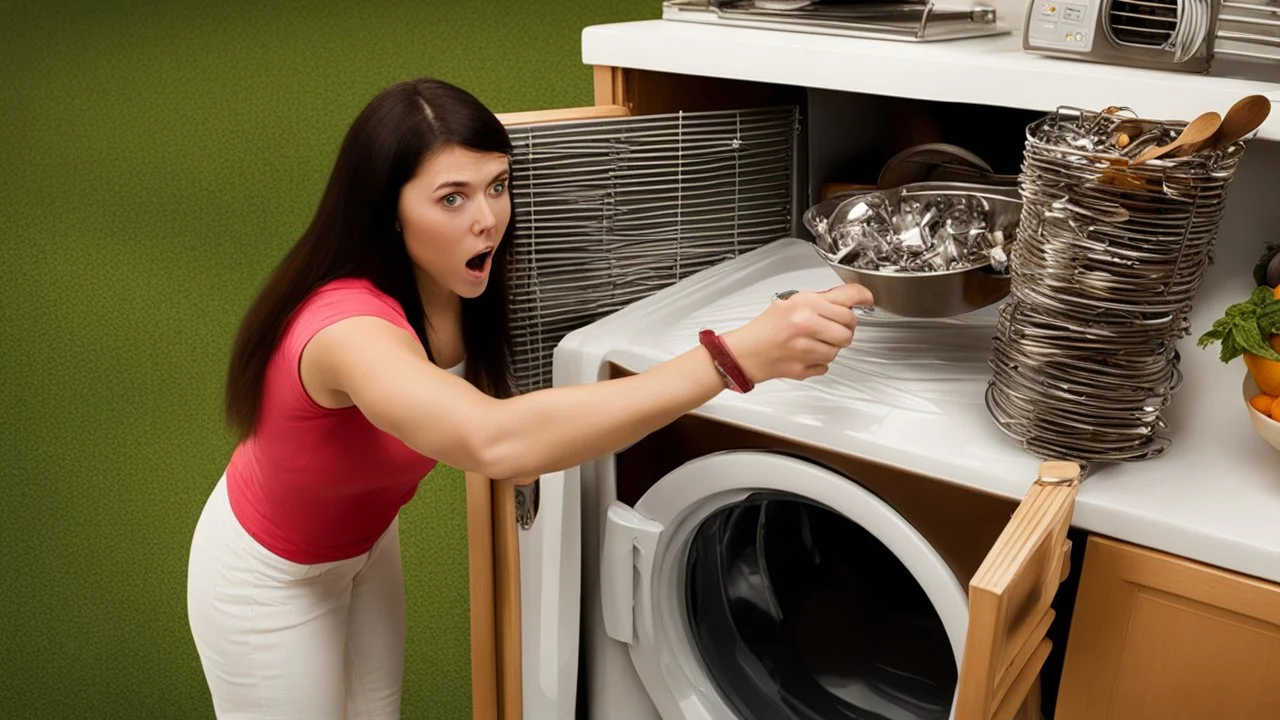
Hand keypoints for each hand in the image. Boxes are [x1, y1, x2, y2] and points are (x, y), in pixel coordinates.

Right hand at [721, 283, 873, 382]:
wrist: (743, 352)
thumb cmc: (766, 327)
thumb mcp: (792, 302)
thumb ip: (824, 299)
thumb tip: (857, 297)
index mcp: (803, 304)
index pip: (847, 300)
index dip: (862, 299)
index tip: (868, 300)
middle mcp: (805, 324)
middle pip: (849, 328)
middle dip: (844, 327)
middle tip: (829, 327)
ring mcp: (805, 348)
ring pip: (839, 349)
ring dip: (831, 346)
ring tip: (813, 341)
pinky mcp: (803, 368)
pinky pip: (827, 365)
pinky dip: (819, 361)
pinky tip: (805, 354)